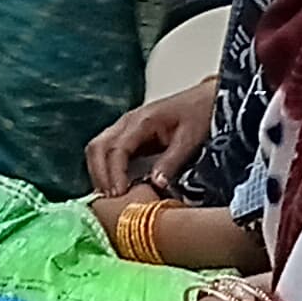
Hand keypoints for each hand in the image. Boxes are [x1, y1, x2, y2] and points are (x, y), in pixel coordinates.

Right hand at [89, 82, 214, 196]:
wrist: (204, 100)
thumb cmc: (198, 115)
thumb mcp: (190, 139)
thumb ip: (172, 161)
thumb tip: (155, 184)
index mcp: (142, 121)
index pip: (116, 149)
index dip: (114, 173)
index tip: (119, 194)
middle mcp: (127, 123)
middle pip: (97, 148)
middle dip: (99, 175)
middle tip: (109, 200)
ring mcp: (124, 128)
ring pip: (97, 149)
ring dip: (98, 173)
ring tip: (109, 196)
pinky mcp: (127, 136)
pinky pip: (106, 152)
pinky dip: (104, 169)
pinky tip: (114, 186)